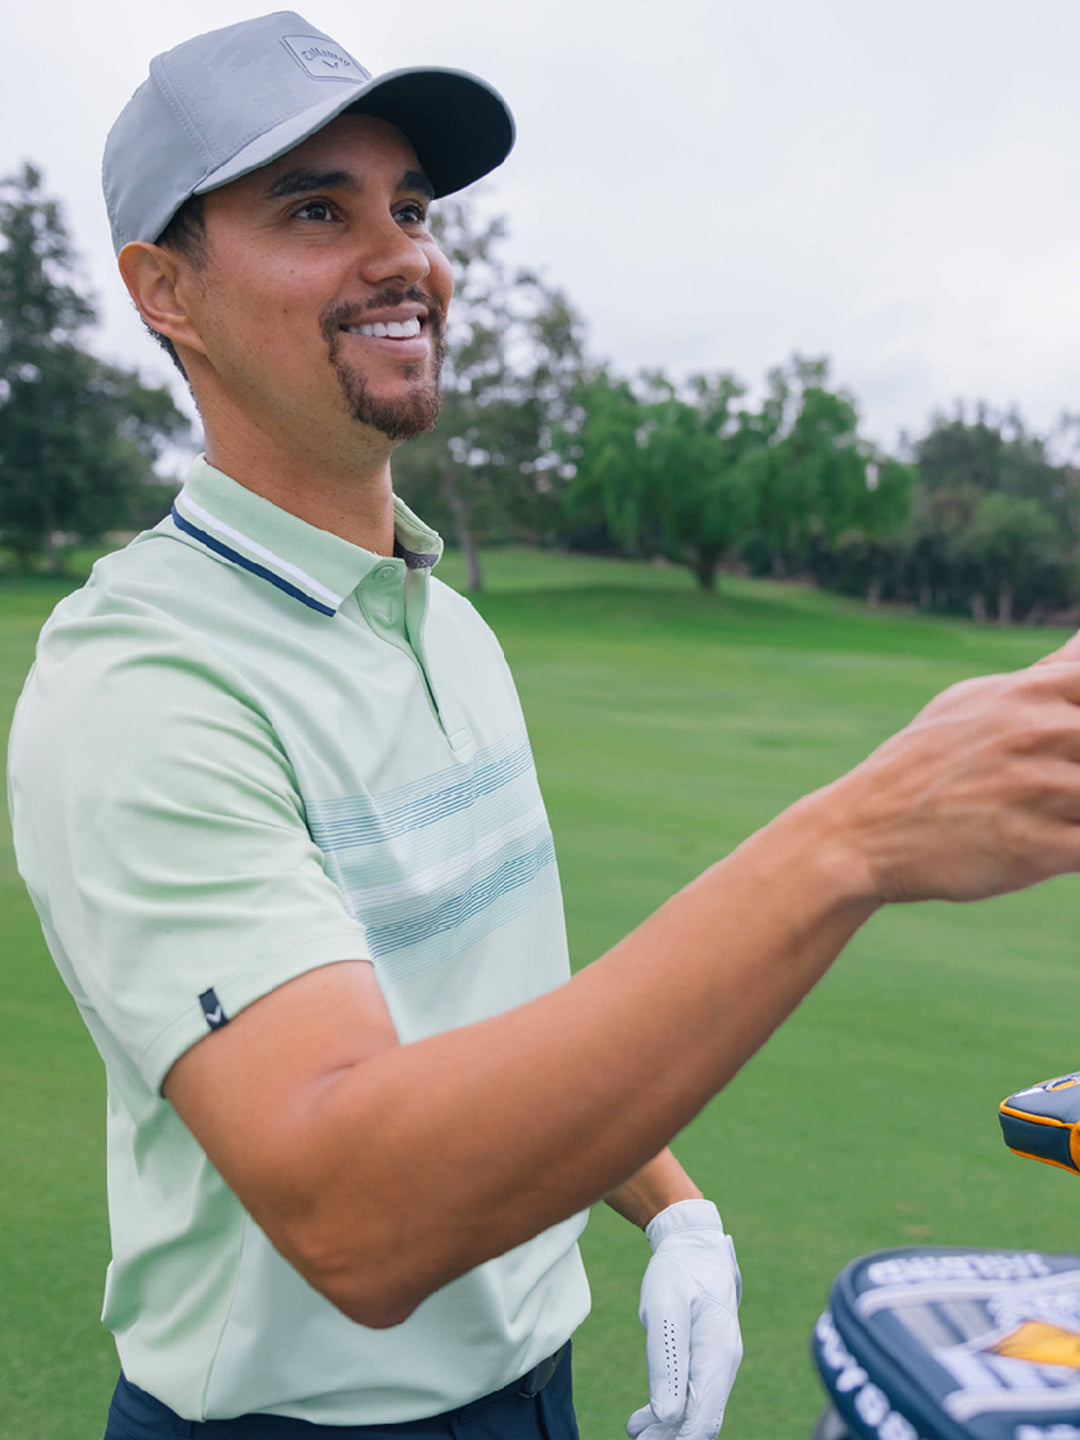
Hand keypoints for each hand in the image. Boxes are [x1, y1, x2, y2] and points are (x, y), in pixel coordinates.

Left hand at [627, 1199, 741, 1439]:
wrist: (692, 1244)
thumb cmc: (677, 1273)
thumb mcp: (664, 1311)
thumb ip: (668, 1363)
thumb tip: (667, 1416)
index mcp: (718, 1354)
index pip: (703, 1417)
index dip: (676, 1437)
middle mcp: (724, 1364)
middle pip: (701, 1419)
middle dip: (670, 1436)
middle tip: (635, 1437)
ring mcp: (717, 1362)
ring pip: (697, 1409)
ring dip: (667, 1426)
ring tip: (633, 1428)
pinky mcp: (706, 1358)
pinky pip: (693, 1393)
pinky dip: (670, 1408)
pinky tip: (643, 1416)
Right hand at [820, 631, 1079, 903]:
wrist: (862, 833)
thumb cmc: (920, 765)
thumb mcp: (972, 703)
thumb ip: (1040, 677)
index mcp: (1027, 694)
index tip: (1069, 744)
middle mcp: (1035, 732)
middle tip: (1054, 783)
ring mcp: (1036, 789)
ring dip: (1076, 810)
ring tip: (1046, 814)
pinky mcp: (1034, 849)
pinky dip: (1077, 850)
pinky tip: (1055, 847)